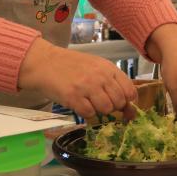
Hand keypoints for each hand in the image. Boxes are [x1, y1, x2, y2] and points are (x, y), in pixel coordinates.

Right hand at [18, 39, 136, 118]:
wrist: (46, 62)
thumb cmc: (72, 66)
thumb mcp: (96, 67)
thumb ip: (113, 83)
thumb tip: (130, 110)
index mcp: (108, 68)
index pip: (130, 91)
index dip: (127, 101)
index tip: (120, 103)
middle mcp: (100, 76)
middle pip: (119, 102)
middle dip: (113, 107)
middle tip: (101, 102)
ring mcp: (87, 86)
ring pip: (106, 109)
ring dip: (99, 110)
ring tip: (89, 102)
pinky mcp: (73, 96)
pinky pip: (89, 113)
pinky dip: (86, 112)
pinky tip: (79, 104)